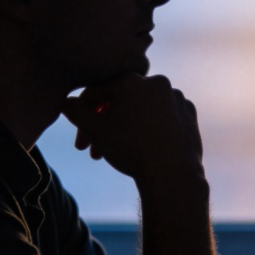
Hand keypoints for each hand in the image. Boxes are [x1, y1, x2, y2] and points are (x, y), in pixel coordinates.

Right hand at [61, 74, 204, 190]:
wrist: (173, 173)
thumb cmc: (131, 150)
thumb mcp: (95, 131)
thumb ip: (75, 111)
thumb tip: (65, 101)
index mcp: (130, 81)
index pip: (97, 94)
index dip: (84, 118)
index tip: (81, 143)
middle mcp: (156, 82)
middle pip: (121, 102)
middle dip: (105, 127)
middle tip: (94, 154)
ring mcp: (176, 96)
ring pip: (142, 109)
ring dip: (126, 127)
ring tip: (118, 152)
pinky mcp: (189, 112)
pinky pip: (163, 116)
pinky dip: (151, 127)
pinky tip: (145, 145)